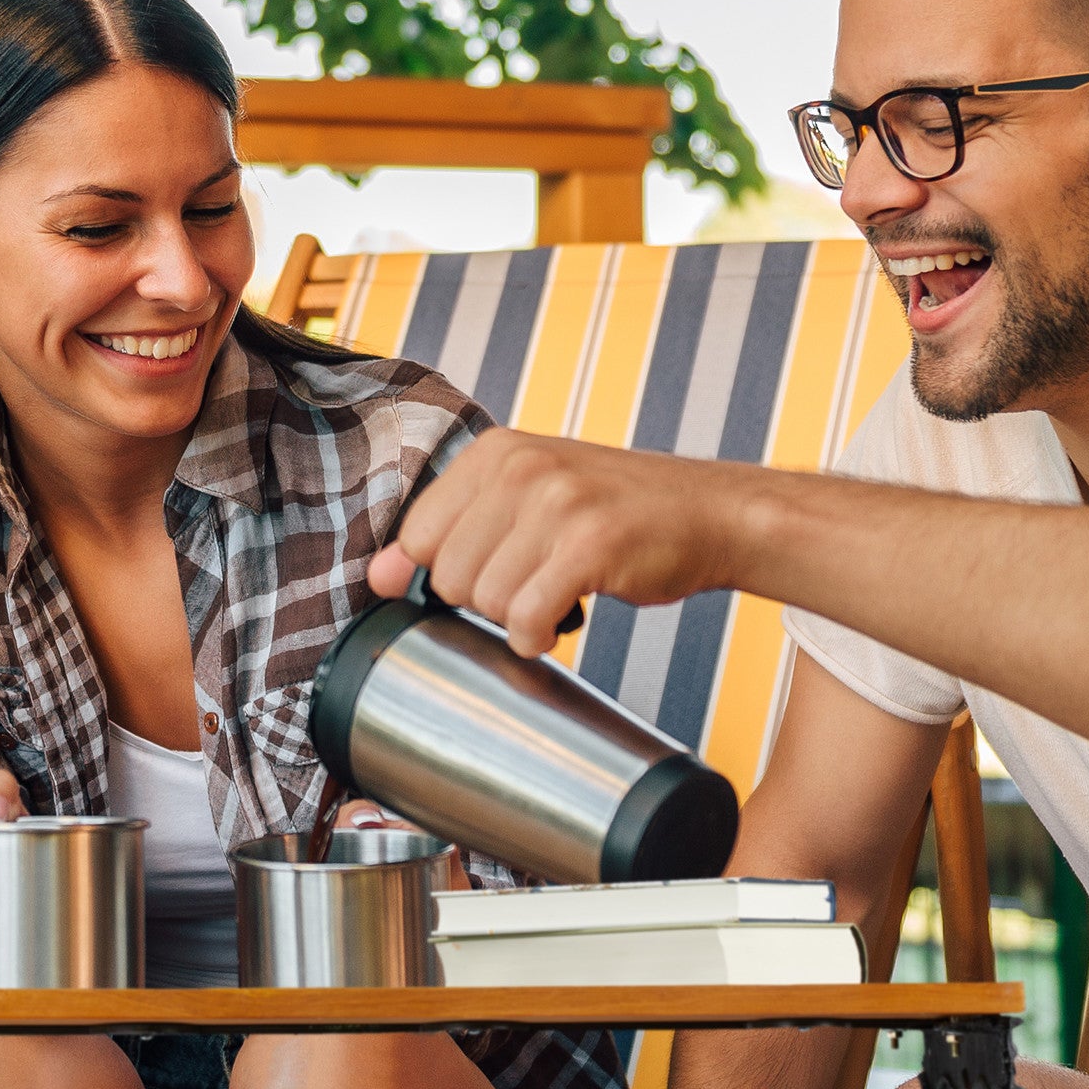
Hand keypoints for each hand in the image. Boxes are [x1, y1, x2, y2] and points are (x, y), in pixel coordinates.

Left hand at [372, 429, 740, 657]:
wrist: (710, 513)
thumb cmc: (615, 512)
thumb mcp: (528, 498)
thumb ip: (453, 530)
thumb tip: (378, 578)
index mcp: (495, 451)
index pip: (419, 535)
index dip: (443, 573)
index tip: (487, 573)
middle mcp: (521, 467)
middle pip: (449, 575)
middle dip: (484, 599)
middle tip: (532, 583)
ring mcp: (557, 503)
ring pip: (486, 601)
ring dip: (517, 619)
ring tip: (553, 594)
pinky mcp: (590, 545)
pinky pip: (527, 619)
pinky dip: (538, 637)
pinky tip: (561, 621)